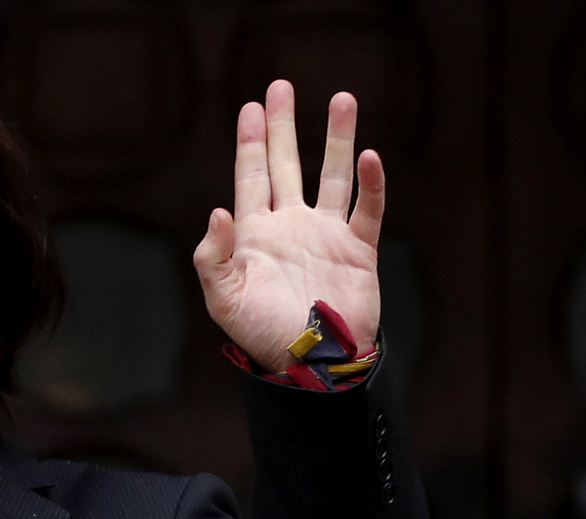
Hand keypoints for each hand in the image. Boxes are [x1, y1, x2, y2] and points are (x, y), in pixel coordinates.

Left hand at [193, 80, 383, 372]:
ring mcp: (326, 235)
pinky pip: (367, 209)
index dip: (250, 142)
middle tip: (282, 86)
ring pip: (332, 176)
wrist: (312, 364)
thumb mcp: (224, 299)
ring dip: (337, 139)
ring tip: (343, 99)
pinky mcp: (358, 250)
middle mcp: (290, 226)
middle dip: (284, 126)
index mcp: (255, 234)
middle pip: (286, 164)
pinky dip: (371, 183)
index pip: (250, 177)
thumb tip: (218, 210)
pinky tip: (370, 156)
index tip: (251, 106)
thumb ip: (214, 256)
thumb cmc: (262, 335)